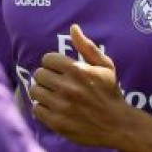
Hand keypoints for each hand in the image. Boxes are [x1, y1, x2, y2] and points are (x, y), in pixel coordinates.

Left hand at [30, 24, 131, 146]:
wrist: (116, 124)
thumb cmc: (110, 91)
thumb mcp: (105, 65)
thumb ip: (87, 46)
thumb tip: (73, 27)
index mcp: (77, 70)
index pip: (47, 59)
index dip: (52, 63)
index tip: (58, 69)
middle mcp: (67, 87)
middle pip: (38, 74)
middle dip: (46, 76)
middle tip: (54, 81)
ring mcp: (61, 106)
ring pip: (34, 91)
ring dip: (41, 91)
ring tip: (51, 93)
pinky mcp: (57, 123)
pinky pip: (36, 109)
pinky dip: (41, 107)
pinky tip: (51, 107)